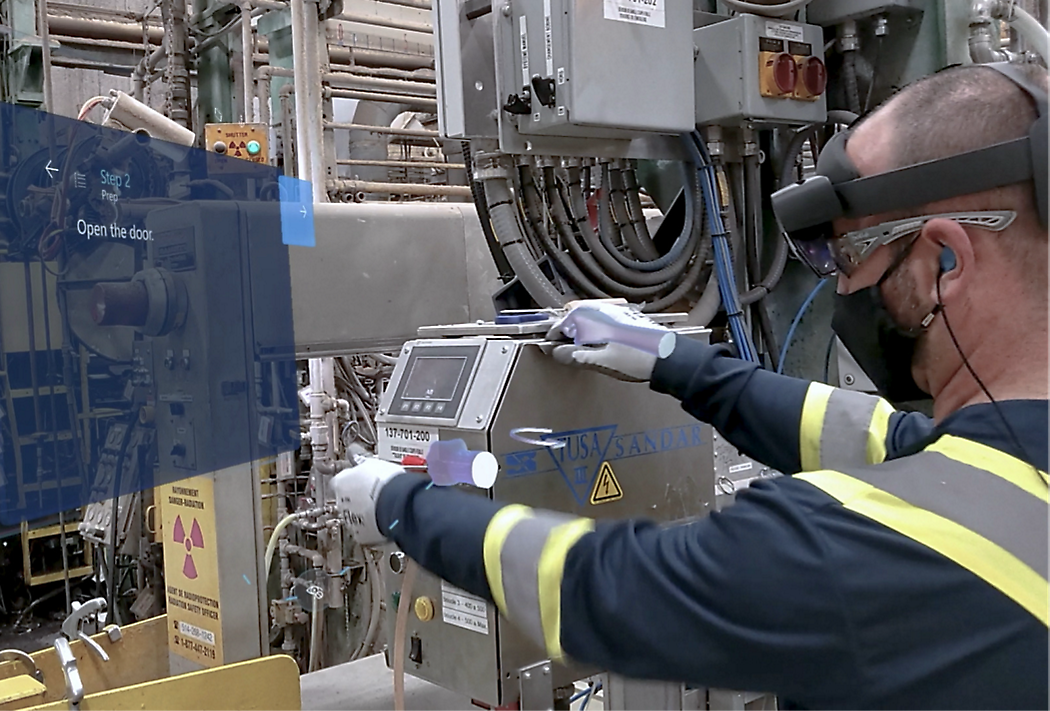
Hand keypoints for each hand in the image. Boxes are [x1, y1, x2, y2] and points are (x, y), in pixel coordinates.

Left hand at [332, 458, 404, 545]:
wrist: (396, 502)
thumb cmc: (386, 481)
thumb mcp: (373, 463)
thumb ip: (361, 462)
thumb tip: (357, 455)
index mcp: (341, 483)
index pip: (338, 482)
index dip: (349, 481)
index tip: (358, 480)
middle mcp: (341, 503)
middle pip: (345, 500)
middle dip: (357, 498)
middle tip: (373, 494)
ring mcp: (349, 520)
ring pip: (354, 517)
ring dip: (364, 513)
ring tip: (381, 507)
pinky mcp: (361, 536)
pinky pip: (364, 531)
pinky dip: (371, 527)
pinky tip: (383, 520)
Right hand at [543, 303, 669, 381]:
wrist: (669, 358)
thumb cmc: (637, 358)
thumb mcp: (601, 360)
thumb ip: (575, 355)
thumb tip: (556, 352)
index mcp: (595, 317)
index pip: (563, 322)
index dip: (553, 335)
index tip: (548, 344)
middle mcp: (605, 310)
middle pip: (575, 316)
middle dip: (566, 331)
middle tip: (561, 346)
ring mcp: (618, 313)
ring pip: (589, 318)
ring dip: (580, 330)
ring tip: (578, 347)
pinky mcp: (627, 319)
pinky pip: (602, 320)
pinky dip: (594, 330)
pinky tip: (598, 344)